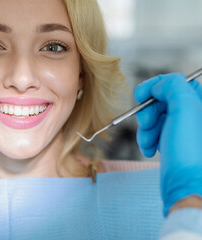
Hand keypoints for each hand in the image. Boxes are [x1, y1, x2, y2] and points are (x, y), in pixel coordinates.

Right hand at [134, 73, 201, 215]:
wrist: (186, 187)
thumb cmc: (190, 151)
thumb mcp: (185, 109)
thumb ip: (173, 87)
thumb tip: (157, 85)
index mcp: (201, 104)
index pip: (176, 82)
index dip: (155, 86)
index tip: (140, 94)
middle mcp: (194, 116)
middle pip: (162, 101)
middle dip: (148, 112)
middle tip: (146, 123)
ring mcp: (183, 131)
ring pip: (155, 118)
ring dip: (146, 129)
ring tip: (148, 143)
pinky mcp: (173, 144)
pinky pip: (154, 133)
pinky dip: (147, 140)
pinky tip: (150, 150)